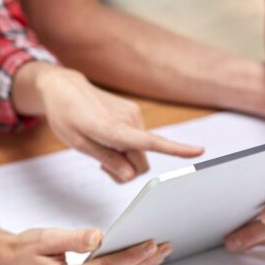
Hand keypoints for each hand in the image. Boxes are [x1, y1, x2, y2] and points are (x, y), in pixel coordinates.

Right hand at [0, 228, 171, 264]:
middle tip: (164, 245)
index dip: (129, 256)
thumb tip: (99, 237)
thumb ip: (74, 238)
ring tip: (159, 253)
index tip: (149, 244)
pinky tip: (141, 264)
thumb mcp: (46, 237)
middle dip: (143, 262)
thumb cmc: (29, 249)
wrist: (15, 263)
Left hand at [37, 68, 203, 181]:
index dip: (176, 150)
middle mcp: (129, 120)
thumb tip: (131, 176)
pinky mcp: (134, 112)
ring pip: (141, 151)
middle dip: (128, 171)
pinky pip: (139, 140)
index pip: (150, 143)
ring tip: (101, 148)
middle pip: (143, 161)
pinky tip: (107, 137)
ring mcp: (134, 114)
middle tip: (103, 168)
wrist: (65, 88)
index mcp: (113, 128)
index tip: (199, 151)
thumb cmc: (66, 116)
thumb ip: (107, 160)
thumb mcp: (78, 144)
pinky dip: (127, 146)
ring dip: (126, 158)